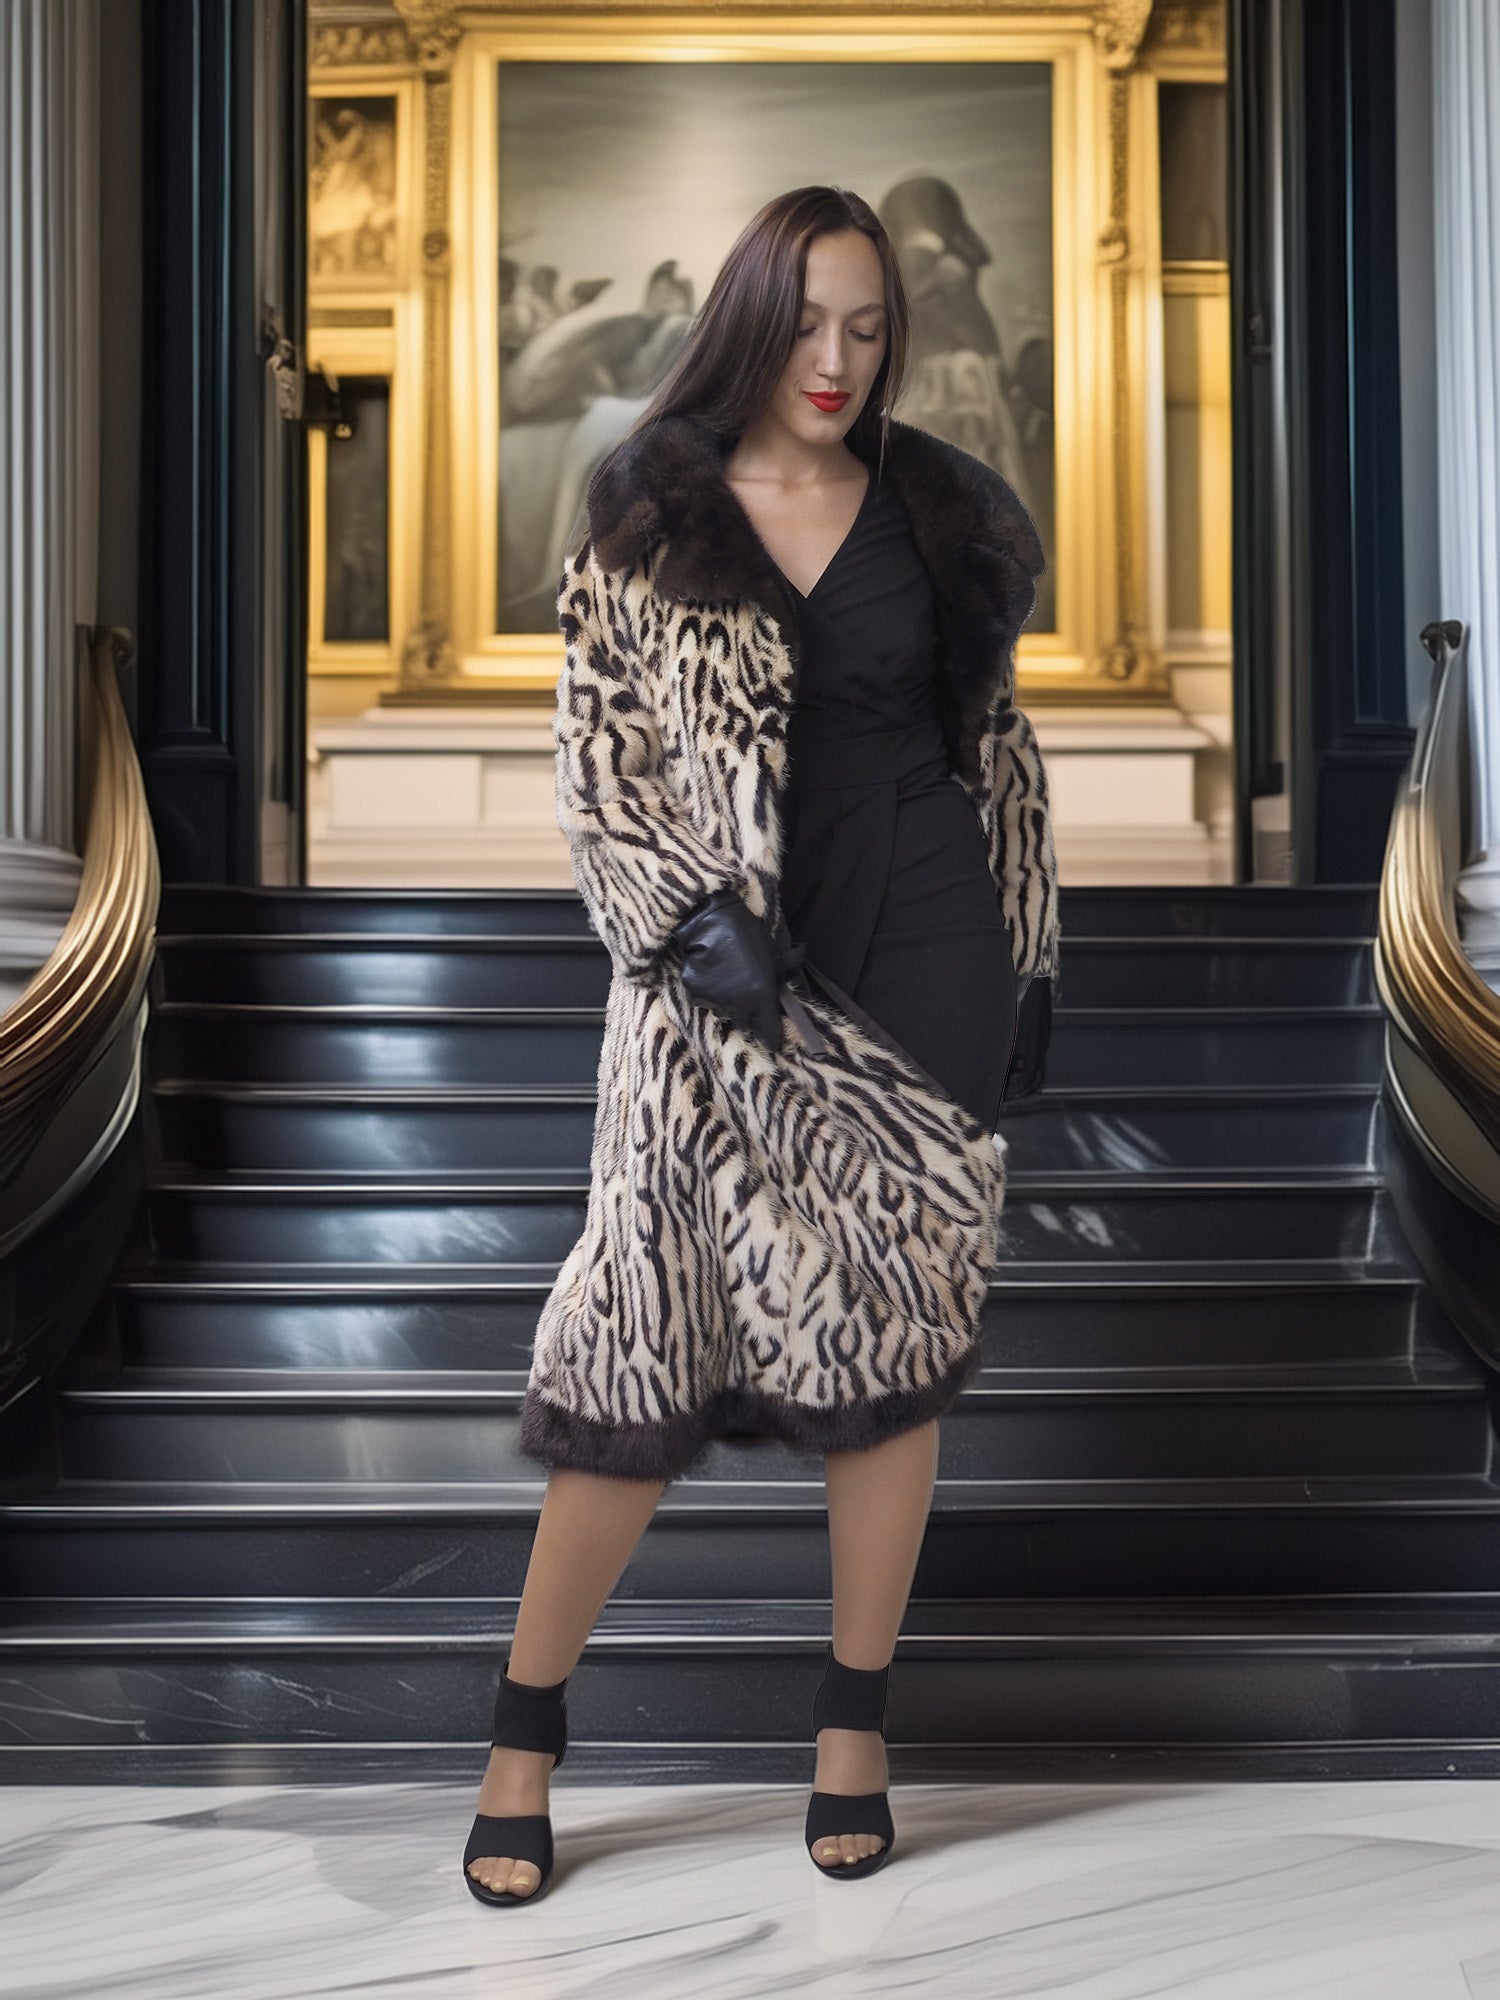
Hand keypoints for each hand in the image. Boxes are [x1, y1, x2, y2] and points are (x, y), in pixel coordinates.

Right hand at [670, 888, 782, 1049]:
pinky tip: (710, 971)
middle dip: (747, 1016)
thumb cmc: (747, 932)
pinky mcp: (695, 993)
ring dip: (726, 1003)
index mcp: (762, 994)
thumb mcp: (772, 956)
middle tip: (746, 997)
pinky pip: (704, 1000)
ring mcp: (715, 1000)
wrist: (712, 918)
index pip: (769, 1030)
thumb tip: (781, 1000)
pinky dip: (707, 991)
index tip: (773, 1044)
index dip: (772, 1038)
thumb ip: (776, 982)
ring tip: (726, 978)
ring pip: (723, 1012)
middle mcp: (739, 1003)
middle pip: (745, 1024)